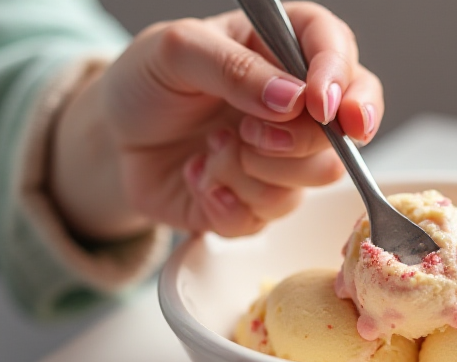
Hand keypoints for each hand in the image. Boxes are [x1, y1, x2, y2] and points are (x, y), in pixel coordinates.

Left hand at [50, 3, 383, 240]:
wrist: (113, 143)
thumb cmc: (145, 84)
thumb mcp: (173, 52)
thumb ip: (233, 66)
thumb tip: (292, 99)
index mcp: (284, 49)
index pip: (341, 54)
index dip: (342, 83)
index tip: (320, 105)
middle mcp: (298, 106)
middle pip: (343, 133)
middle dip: (293, 141)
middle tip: (246, 131)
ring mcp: (286, 158)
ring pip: (313, 180)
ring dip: (251, 170)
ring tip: (211, 149)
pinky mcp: (263, 202)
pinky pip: (268, 216)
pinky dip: (226, 201)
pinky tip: (201, 178)